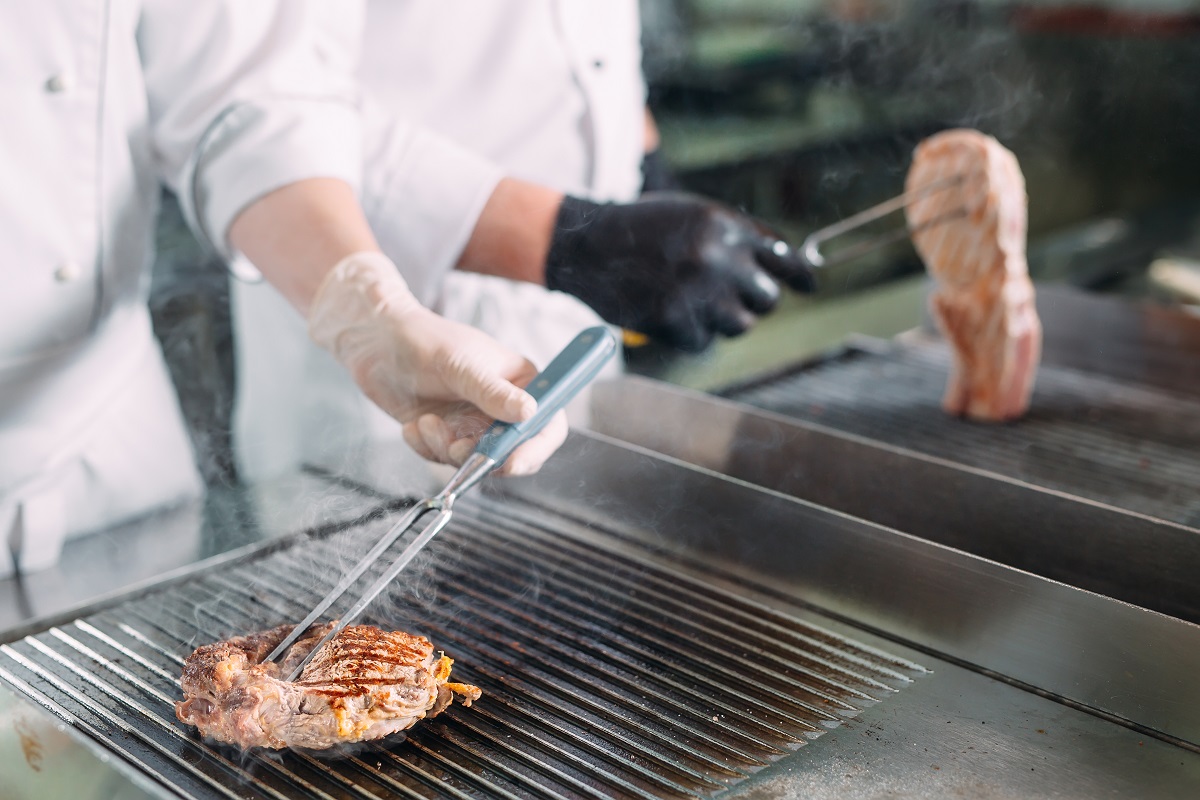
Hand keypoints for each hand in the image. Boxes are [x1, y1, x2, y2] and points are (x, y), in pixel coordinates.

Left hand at [307, 252, 566, 474]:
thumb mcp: (460, 365)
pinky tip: (413, 424)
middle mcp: (502, 406)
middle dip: (481, 456)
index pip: (546, 424)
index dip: (535, 448)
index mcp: (521, 382)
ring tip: (425, 423)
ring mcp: (474, 422)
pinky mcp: (447, 434)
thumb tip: (529, 413)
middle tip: (455, 446)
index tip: (510, 461)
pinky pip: (445, 459)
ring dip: (446, 449)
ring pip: (475, 461)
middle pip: (513, 452)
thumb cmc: (422, 339)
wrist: (375, 342)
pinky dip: (427, 447)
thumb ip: (492, 392)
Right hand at [544, 192, 815, 351]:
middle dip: (754, 301)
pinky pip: (704, 341)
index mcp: (724, 226)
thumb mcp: (694, 215)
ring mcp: (696, 292)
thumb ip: (735, 237)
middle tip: (730, 296)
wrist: (587, 245)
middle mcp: (716, 258)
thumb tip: (779, 266)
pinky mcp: (675, 321)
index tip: (809, 286)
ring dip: (724, 320)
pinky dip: (690, 333)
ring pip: (741, 325)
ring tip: (694, 302)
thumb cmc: (642, 228)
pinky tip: (667, 311)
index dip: (799, 275)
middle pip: (768, 298)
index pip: (782, 256)